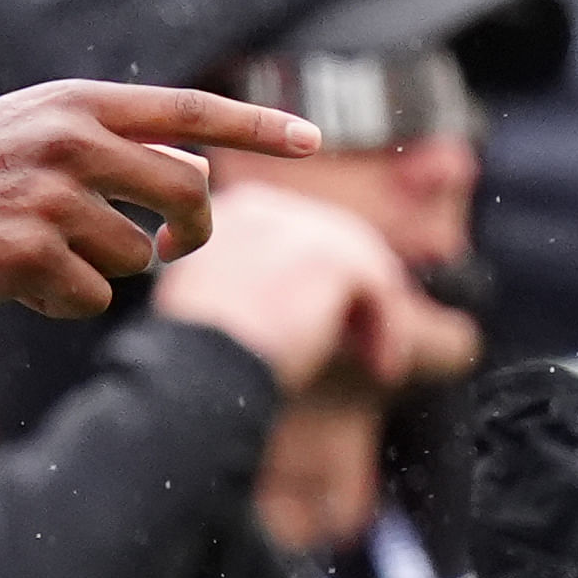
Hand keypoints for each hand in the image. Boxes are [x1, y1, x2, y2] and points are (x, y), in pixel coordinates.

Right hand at [0, 80, 318, 334]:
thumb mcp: (27, 128)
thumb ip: (104, 139)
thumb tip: (192, 179)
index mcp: (76, 104)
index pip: (190, 112)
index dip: (256, 129)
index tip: (312, 141)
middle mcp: (71, 143)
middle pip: (185, 196)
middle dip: (189, 231)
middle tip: (172, 245)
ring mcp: (50, 199)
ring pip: (137, 255)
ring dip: (104, 267)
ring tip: (43, 254)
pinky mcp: (27, 254)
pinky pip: (91, 296)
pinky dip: (63, 299)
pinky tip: (16, 280)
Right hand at [155, 180, 482, 394]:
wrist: (192, 367)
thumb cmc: (190, 355)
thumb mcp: (206, 302)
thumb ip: (242, 280)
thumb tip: (282, 304)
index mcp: (225, 216)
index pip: (291, 236)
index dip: (311, 280)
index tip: (318, 325)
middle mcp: (264, 208)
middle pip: (335, 242)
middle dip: (353, 294)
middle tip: (360, 341)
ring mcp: (303, 228)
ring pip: (363, 266)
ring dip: (375, 314)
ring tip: (378, 362)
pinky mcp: (337, 258)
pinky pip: (381, 291)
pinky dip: (387, 331)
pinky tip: (383, 369)